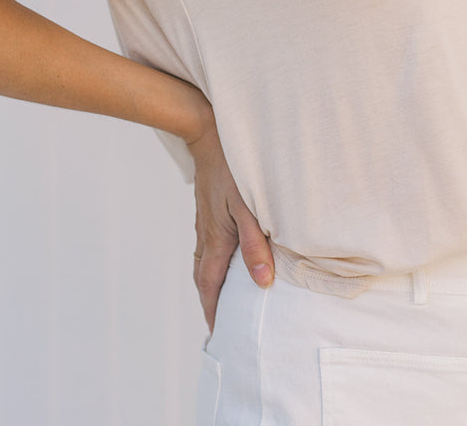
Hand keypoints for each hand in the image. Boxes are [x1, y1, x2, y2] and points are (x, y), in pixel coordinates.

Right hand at [186, 120, 274, 332]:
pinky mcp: (209, 209)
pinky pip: (208, 244)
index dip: (214, 310)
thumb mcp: (249, 209)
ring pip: (204, 260)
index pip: (210, 285)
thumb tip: (262, 283)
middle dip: (210, 300)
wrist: (209, 135)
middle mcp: (206, 234)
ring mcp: (205, 221)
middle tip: (221, 319)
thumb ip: (256, 246)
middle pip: (203, 276)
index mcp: (215, 240)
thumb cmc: (232, 170)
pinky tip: (227, 255)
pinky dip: (215, 259)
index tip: (218, 331)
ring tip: (224, 294)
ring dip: (212, 280)